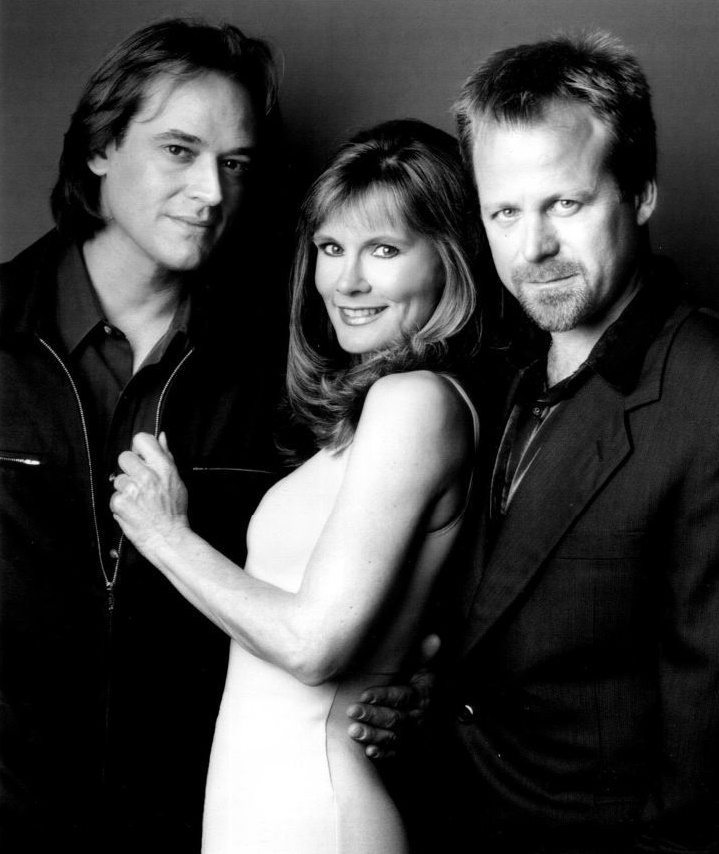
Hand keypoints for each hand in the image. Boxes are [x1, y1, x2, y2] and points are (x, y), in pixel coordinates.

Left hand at [110, 432, 188, 551]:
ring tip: (139, 500)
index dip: (139, 448)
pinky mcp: (119, 502)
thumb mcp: (177, 480)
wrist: (168, 538)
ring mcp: (131, 489)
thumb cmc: (174, 511)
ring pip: (118, 479)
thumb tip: (161, 437)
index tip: (141, 456)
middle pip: (124, 457)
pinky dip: (121, 504)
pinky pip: (114, 496)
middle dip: (130, 468)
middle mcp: (146, 476)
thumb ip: (166, 457)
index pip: (141, 439)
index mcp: (163, 467)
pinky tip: (133, 510)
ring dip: (125, 489)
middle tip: (139, 482)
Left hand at [346, 634, 439, 759]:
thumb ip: (423, 653)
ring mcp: (412, 732)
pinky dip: (383, 754)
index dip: (384, 696)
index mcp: (421, 694)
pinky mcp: (405, 745)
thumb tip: (434, 638)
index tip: (364, 695)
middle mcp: (418, 715)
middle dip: (373, 716)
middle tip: (352, 711)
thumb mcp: (421, 664)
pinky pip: (395, 752)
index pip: (403, 696)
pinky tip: (368, 751)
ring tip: (354, 731)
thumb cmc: (417, 678)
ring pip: (393, 736)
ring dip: (373, 735)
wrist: (430, 701)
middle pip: (396, 718)